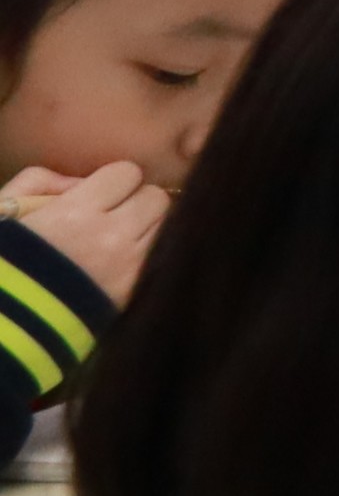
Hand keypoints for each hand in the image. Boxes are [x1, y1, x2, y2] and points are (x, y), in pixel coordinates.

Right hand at [5, 162, 160, 304]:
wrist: (3, 322)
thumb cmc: (2, 261)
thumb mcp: (5, 209)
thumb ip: (41, 182)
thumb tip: (80, 181)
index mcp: (75, 213)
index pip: (128, 173)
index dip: (114, 180)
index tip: (101, 191)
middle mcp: (110, 237)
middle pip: (156, 198)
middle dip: (137, 201)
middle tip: (115, 214)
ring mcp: (127, 268)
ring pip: (165, 227)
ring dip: (147, 227)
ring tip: (119, 238)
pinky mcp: (133, 293)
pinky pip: (160, 258)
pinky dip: (147, 254)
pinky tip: (123, 260)